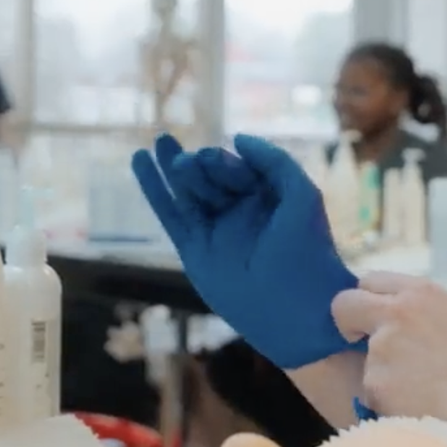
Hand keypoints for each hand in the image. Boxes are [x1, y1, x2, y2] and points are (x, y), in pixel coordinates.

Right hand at [130, 133, 361, 370]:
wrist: (296, 307)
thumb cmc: (306, 250)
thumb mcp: (301, 193)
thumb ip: (273, 160)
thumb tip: (237, 138)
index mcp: (265, 198)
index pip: (237, 168)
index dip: (225, 162)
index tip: (217, 161)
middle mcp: (239, 212)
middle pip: (210, 177)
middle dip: (199, 166)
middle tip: (189, 163)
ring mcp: (214, 231)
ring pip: (188, 192)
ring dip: (171, 166)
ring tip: (160, 140)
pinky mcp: (193, 250)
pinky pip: (170, 215)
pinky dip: (154, 189)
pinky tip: (140, 161)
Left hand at [332, 273, 446, 423]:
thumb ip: (424, 307)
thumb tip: (399, 306)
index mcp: (420, 293)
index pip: (369, 280)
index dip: (367, 299)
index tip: (370, 316)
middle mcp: (396, 313)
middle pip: (345, 304)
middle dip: (348, 322)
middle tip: (359, 341)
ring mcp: (383, 348)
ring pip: (361, 354)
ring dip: (378, 368)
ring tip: (413, 385)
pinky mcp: (375, 381)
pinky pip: (369, 388)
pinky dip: (384, 396)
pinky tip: (411, 401)